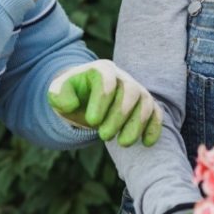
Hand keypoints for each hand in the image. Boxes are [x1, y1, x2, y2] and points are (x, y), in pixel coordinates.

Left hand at [48, 59, 162, 146]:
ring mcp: (136, 90)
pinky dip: (155, 127)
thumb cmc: (71, 94)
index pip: (107, 81)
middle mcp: (122, 77)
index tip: (92, 121)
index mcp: (101, 70)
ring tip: (123, 143)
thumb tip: (72, 105)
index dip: (101, 101)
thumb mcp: (57, 93)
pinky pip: (156, 113)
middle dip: (119, 116)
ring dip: (137, 124)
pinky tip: (146, 143)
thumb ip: (58, 95)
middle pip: (129, 92)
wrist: (84, 97)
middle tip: (104, 136)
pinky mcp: (145, 105)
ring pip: (146, 102)